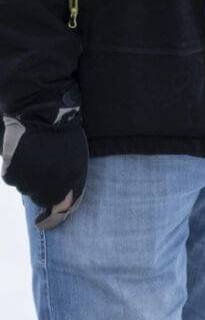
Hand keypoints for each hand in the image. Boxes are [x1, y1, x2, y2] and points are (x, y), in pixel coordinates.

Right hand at [2, 92, 87, 223]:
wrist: (41, 112)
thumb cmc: (64, 132)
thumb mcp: (77, 157)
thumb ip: (73, 183)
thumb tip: (63, 206)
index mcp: (69, 180)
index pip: (62, 206)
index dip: (59, 201)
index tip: (55, 196)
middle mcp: (48, 185)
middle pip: (42, 199)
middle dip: (44, 188)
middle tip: (45, 166)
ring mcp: (28, 181)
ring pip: (27, 189)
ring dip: (31, 178)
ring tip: (36, 156)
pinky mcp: (11, 174)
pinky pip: (13, 179)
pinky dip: (17, 170)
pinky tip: (24, 155)